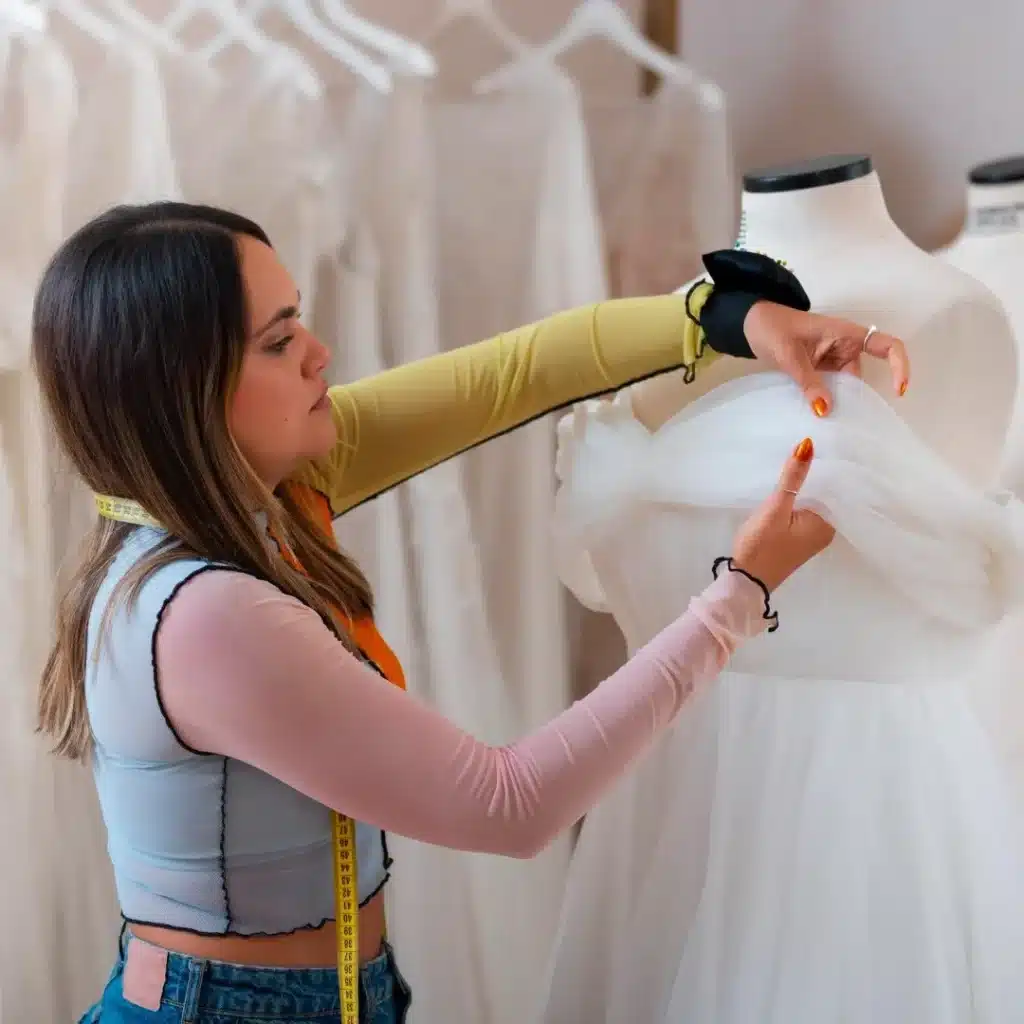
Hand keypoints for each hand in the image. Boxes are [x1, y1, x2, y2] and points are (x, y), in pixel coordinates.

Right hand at [731, 437, 834, 591]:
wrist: (746, 580)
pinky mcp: (800, 537)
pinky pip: (807, 510)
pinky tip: (793, 483)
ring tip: (803, 456)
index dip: (834, 464)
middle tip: (815, 441)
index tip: (830, 440)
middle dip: (821, 472)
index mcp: (829, 523)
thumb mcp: (776, 507)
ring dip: (810, 484)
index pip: (839, 487)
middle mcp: (828, 529)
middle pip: (829, 493)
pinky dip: (802, 497)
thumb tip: (808, 444)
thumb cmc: (762, 545)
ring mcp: (814, 534)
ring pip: (817, 501)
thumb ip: (792, 477)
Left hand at [742, 301, 909, 416]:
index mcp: (846, 334)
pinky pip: (829, 389)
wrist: (751, 324)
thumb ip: (808, 382)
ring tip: (832, 428)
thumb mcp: (790, 355)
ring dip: (839, 404)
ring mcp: (832, 360)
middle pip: (862, 377)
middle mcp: (845, 347)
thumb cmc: (773, 328)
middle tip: (848, 427)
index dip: (899, 366)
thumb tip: (826, 411)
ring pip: (845, 387)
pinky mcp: (820, 371)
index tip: (898, 390)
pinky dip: (826, 402)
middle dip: (857, 400)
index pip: (887, 346)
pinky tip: (820, 419)